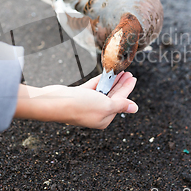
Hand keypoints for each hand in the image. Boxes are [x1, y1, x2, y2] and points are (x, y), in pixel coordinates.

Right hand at [14, 72, 137, 128]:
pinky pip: (92, 87)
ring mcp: (86, 104)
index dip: (127, 88)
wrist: (55, 102)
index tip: (133, 77)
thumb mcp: (105, 106)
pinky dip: (100, 80)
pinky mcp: (78, 96)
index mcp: (104, 118)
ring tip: (119, 71)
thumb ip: (120, 105)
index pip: (120, 101)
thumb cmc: (80, 106)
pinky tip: (106, 74)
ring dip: (111, 81)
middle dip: (121, 84)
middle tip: (128, 73)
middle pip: (113, 96)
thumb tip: (134, 108)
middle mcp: (96, 112)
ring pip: (103, 91)